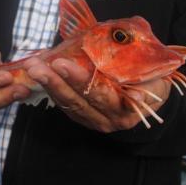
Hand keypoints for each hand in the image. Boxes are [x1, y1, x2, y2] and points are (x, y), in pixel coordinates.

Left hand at [25, 57, 170, 131]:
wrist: (152, 94)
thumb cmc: (151, 76)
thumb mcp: (152, 71)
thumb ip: (140, 67)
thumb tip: (130, 66)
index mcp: (127, 108)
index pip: (100, 93)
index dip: (80, 80)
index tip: (62, 64)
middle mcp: (109, 118)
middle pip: (79, 99)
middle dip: (56, 80)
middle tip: (38, 64)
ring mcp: (95, 120)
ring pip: (68, 103)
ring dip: (48, 84)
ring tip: (33, 66)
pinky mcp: (84, 118)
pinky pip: (65, 105)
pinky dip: (51, 89)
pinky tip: (40, 74)